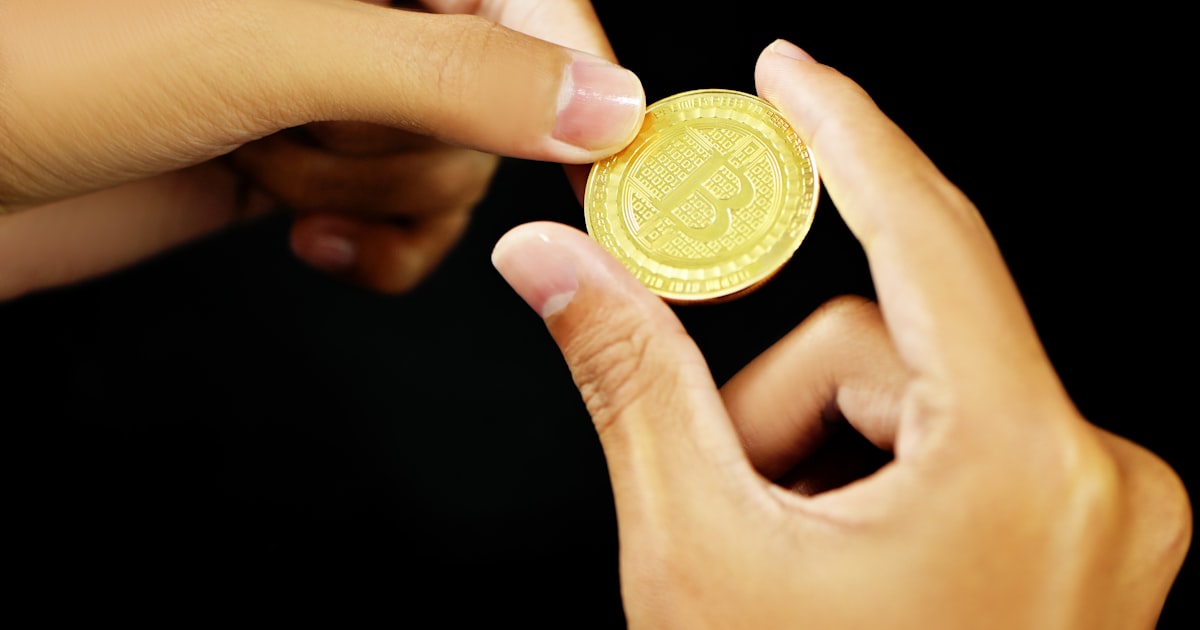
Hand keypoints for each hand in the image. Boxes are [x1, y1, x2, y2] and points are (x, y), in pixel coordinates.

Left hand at [226, 0, 624, 292]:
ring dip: (357, 190)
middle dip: (402, 142)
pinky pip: (415, 230)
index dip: (579, 76)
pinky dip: (376, 251)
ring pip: (454, 174)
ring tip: (252, 143)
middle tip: (296, 110)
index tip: (617, 158)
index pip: (536, 3)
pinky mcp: (328, 168)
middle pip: (499, 103)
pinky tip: (308, 234)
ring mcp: (352, 94)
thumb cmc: (73, 68)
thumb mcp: (276, 55)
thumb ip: (453, 74)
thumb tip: (607, 105)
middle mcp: (382, 19)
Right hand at [491, 39, 1191, 627]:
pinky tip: (845, 567)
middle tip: (724, 489)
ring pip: (919, 394)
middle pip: (889, 341)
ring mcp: (1112, 512)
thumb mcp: (696, 550)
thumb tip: (551, 265)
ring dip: (821, 449)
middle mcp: (1100, 475)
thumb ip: (628, 380)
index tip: (794, 69)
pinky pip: (963, 440)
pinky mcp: (1095, 533)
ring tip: (787, 561)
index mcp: (1018, 462)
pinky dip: (877, 478)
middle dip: (779, 402)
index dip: (845, 132)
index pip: (922, 233)